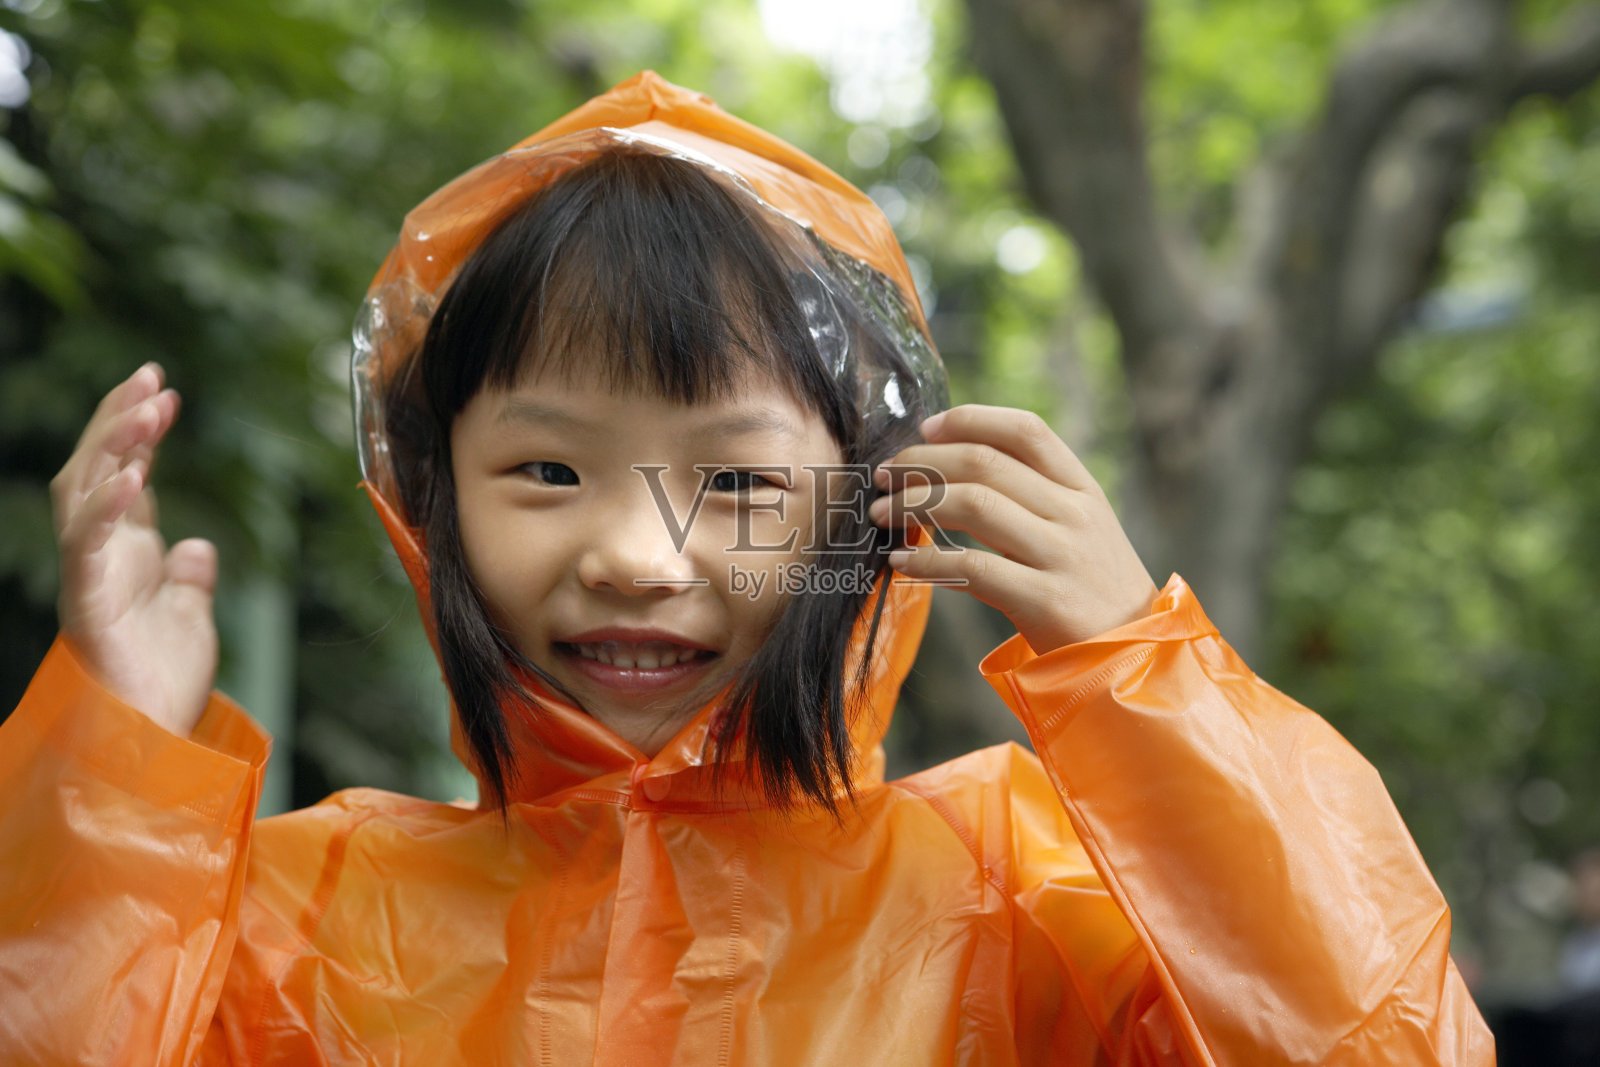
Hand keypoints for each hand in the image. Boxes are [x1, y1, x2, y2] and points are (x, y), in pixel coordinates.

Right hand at [50, 363, 217, 735]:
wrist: (150, 742)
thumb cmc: (163, 684)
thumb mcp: (190, 617)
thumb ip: (189, 578)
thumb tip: (198, 546)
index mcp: (124, 553)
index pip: (125, 474)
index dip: (136, 429)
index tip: (160, 385)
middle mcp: (100, 556)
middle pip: (97, 469)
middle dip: (120, 420)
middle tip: (152, 377)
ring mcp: (89, 577)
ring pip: (84, 494)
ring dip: (114, 447)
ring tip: (147, 408)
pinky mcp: (87, 605)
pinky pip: (87, 546)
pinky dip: (108, 508)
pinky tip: (133, 476)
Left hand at [870, 404, 1157, 653]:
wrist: (1134, 654)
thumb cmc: (1091, 588)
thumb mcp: (1079, 528)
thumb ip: (1032, 497)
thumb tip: (951, 468)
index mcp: (1082, 489)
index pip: (1025, 430)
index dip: (970, 419)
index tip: (927, 427)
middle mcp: (1074, 514)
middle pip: (986, 463)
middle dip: (924, 462)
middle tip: (886, 474)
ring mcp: (1062, 556)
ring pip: (975, 506)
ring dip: (915, 504)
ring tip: (883, 514)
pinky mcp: (1045, 601)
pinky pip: (972, 568)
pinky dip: (927, 562)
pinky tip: (903, 563)